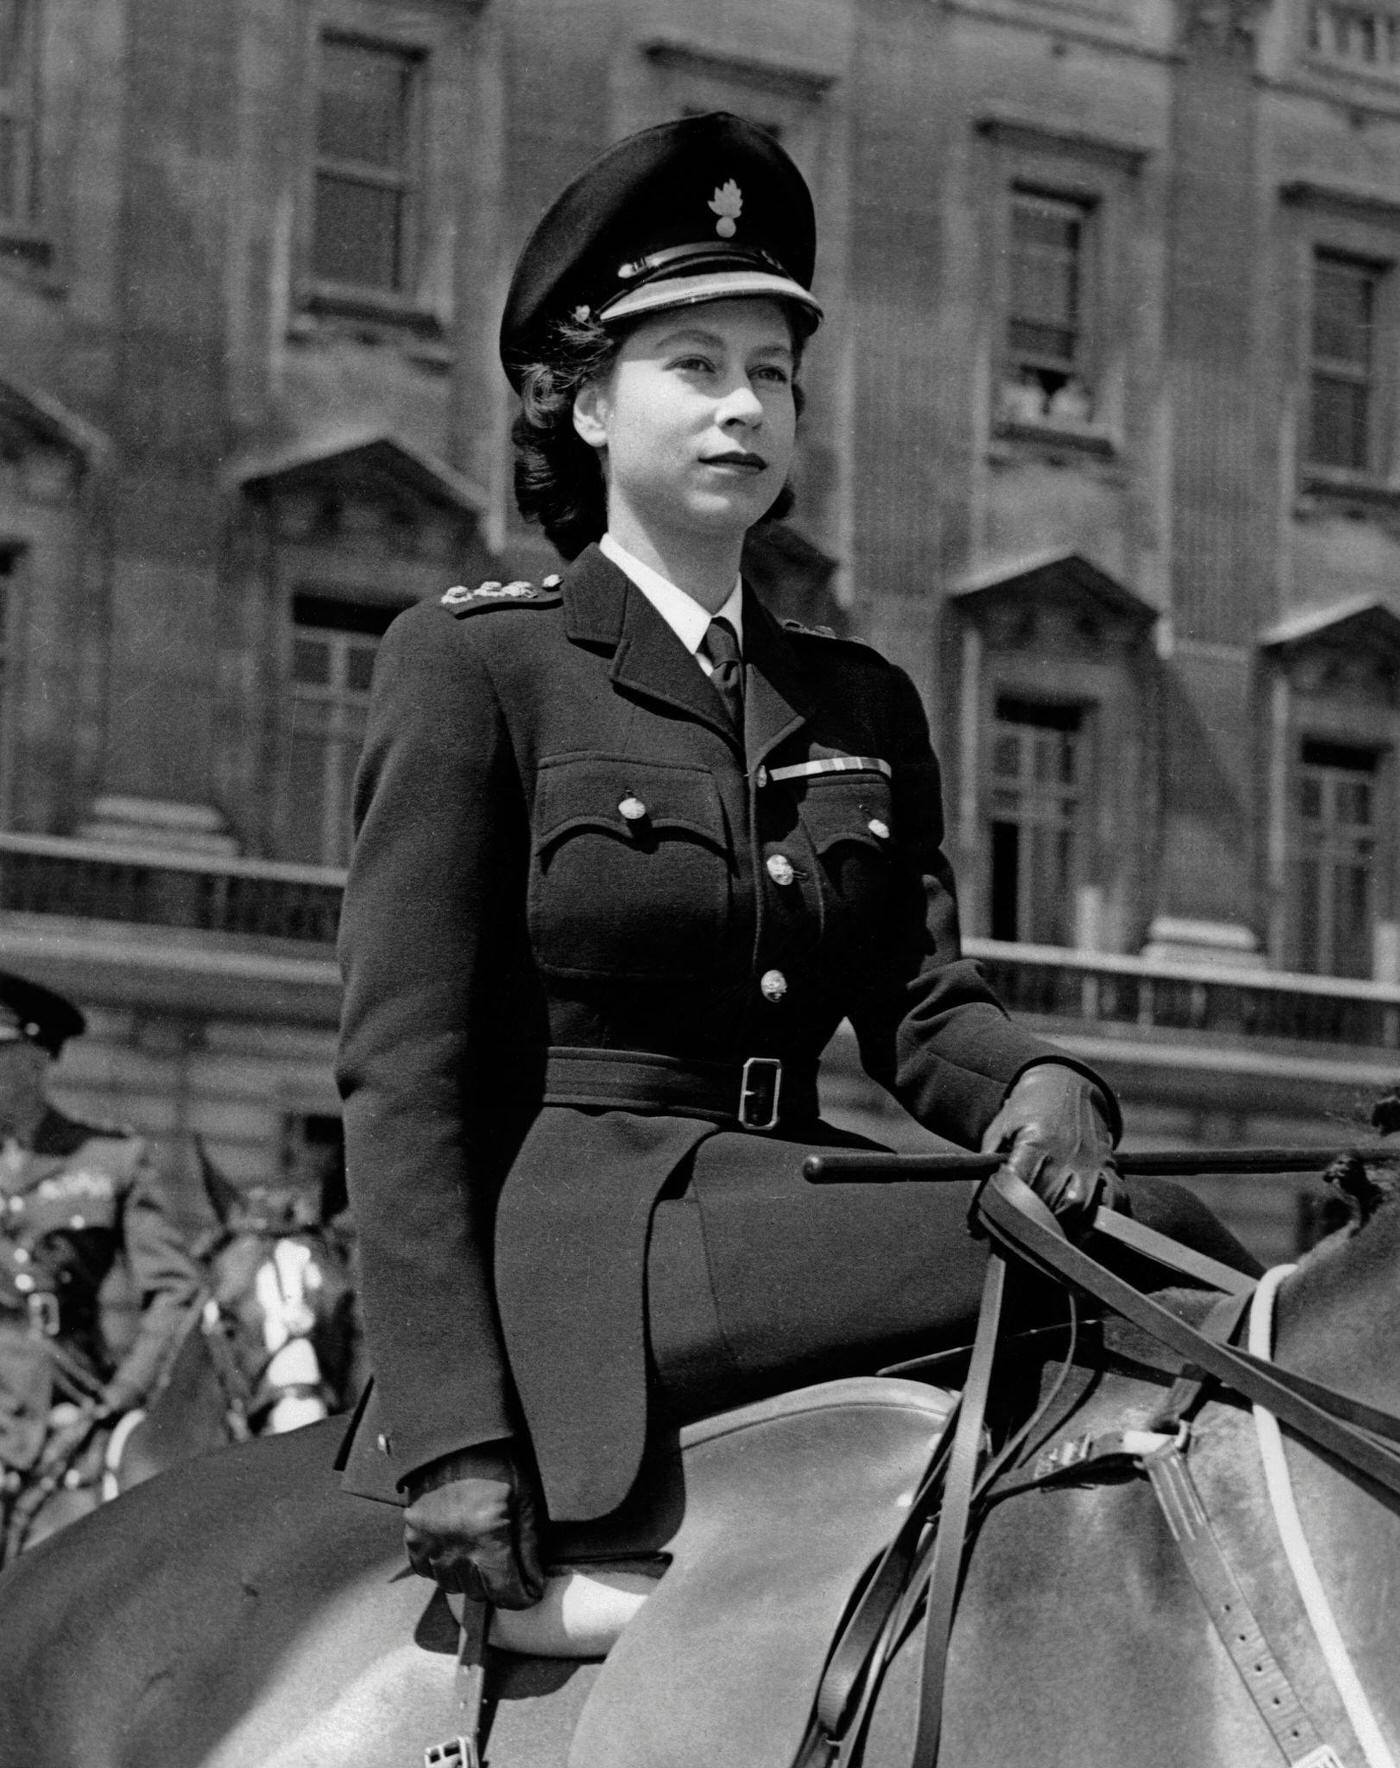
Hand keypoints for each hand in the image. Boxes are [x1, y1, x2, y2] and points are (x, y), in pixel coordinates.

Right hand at [402, 1438, 545, 1608]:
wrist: (455, 1436)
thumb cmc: (497, 1462)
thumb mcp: (524, 1498)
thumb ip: (529, 1544)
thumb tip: (534, 1582)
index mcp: (488, 1537)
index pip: (507, 1593)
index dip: (522, 1594)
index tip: (529, 1589)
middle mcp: (456, 1546)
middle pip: (480, 1593)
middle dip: (497, 1584)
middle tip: (505, 1564)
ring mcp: (431, 1542)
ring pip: (452, 1585)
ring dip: (468, 1577)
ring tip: (479, 1555)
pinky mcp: (413, 1534)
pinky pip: (425, 1570)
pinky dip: (439, 1567)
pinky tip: (453, 1550)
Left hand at [980, 1063, 1122, 1225]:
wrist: (1060, 1085)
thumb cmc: (1023, 1113)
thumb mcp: (997, 1133)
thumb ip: (984, 1177)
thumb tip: (975, 1227)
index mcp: (1035, 1145)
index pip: (1020, 1191)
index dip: (1006, 1215)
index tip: (995, 1230)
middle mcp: (1066, 1156)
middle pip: (1051, 1207)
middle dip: (1033, 1228)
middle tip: (1019, 1240)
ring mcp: (1091, 1163)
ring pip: (1083, 1210)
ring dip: (1066, 1230)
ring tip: (1049, 1240)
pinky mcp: (1109, 1168)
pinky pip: (1116, 1201)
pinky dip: (1105, 1220)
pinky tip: (1087, 1232)